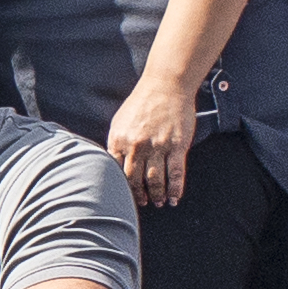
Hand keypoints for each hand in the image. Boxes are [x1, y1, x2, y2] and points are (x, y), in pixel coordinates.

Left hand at [104, 71, 196, 210]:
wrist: (166, 85)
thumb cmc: (142, 103)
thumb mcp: (120, 122)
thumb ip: (115, 144)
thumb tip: (111, 166)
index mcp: (119, 140)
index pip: (116, 172)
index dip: (121, 188)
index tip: (126, 197)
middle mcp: (137, 146)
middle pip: (135, 180)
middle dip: (139, 196)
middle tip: (144, 203)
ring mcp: (157, 146)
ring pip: (155, 180)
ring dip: (157, 195)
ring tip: (159, 202)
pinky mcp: (177, 145)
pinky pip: (176, 173)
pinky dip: (175, 190)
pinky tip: (174, 199)